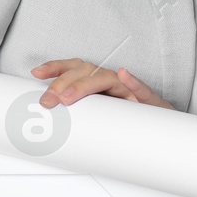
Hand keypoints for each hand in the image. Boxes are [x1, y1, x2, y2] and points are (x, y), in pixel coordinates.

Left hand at [31, 58, 174, 109]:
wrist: (160, 129)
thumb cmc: (126, 119)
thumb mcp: (98, 117)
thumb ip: (78, 115)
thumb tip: (50, 120)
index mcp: (98, 82)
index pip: (74, 68)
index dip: (55, 68)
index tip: (36, 72)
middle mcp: (111, 82)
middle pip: (84, 71)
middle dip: (63, 84)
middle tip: (49, 100)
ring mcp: (129, 89)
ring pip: (105, 78)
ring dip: (85, 84)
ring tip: (69, 96)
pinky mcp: (148, 100)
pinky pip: (141, 89)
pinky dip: (132, 81)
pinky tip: (124, 75)